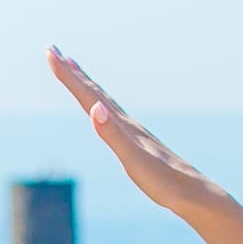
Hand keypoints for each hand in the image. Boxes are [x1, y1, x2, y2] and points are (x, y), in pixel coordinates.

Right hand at [48, 48, 228, 214]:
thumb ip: (113, 134)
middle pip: (94, 91)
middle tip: (53, 51)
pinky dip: (99, 103)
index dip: (68, 75)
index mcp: (121, 124)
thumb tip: (96, 108)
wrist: (191, 192)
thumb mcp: (134, 160)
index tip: (51, 52)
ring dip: (85, 83)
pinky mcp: (136, 142)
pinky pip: (111, 115)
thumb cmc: (163, 180)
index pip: (89, 94)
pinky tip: (100, 107)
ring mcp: (131, 131)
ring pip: (102, 99)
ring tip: (73, 67)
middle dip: (71, 72)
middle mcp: (125, 122)